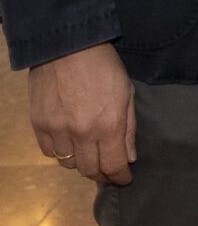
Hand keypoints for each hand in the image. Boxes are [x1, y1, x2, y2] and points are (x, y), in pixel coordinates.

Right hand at [29, 43, 136, 184]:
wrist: (67, 46)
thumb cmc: (104, 66)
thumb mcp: (127, 93)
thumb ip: (128, 128)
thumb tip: (129, 157)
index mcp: (107, 125)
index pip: (113, 166)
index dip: (119, 177)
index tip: (124, 179)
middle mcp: (81, 133)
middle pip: (89, 170)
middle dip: (102, 174)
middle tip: (109, 171)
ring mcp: (57, 130)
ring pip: (68, 164)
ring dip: (81, 163)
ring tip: (90, 155)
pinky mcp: (38, 125)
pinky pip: (49, 152)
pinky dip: (61, 153)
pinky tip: (70, 144)